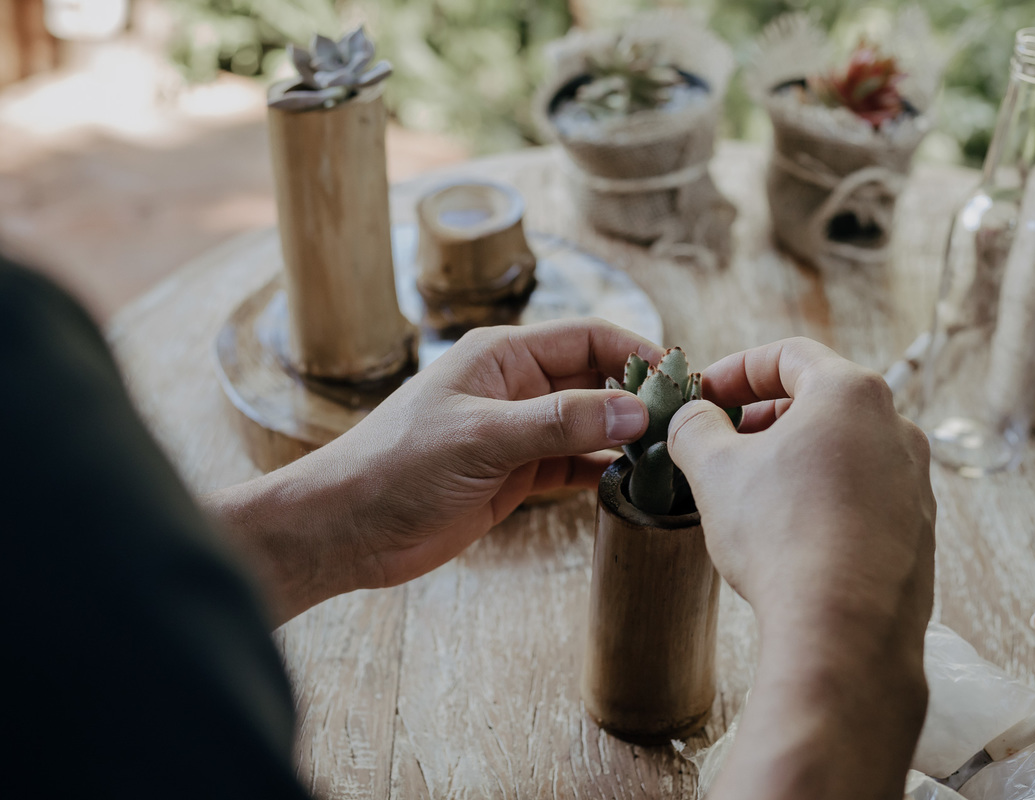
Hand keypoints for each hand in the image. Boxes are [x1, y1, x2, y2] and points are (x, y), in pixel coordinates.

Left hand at [206, 318, 661, 621]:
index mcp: (503, 357)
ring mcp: (516, 433)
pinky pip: (573, 465)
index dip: (635, 353)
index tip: (678, 381)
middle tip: (685, 426)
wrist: (349, 527)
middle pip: (595, 380)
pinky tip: (631, 482)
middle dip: (638, 397)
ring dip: (625, 437)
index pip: (587, 338)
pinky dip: (603, 471)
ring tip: (671, 456)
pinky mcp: (514, 475)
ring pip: (589, 425)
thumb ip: (561, 423)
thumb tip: (635, 411)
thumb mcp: (484, 437)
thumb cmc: (398, 467)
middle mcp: (515, 388)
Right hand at [666, 338, 935, 799]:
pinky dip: (822, 497)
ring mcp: (914, 482)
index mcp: (851, 394)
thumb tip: (692, 419)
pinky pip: (862, 495)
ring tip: (748, 490)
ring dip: (792, 458)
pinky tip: (787, 532)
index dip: (736, 369)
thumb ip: (695, 428)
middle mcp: (896, 429)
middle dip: (762, 416)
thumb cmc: (781, 536)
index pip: (789, 355)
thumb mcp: (713, 470)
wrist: (844, 630)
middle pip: (820, 400)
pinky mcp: (917, 531)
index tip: (705, 396)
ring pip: (843, 450)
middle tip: (721, 441)